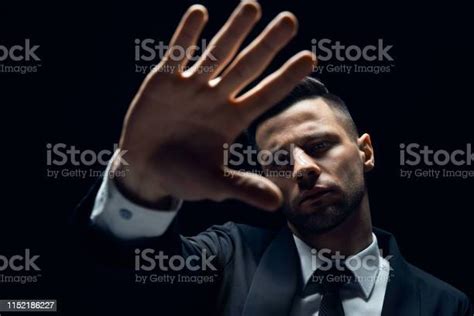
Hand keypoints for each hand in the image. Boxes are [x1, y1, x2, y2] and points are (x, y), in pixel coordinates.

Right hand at [114, 1, 315, 210]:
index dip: (286, 77)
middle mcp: (216, 98)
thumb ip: (243, 188)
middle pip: (247, 67)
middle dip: (268, 45)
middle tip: (291, 21)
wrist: (145, 168)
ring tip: (253, 7)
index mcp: (232, 120)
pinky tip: (200, 13)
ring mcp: (191, 87)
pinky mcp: (164, 81)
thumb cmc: (183, 176)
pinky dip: (186, 35)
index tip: (311, 58)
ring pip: (216, 54)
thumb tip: (279, 204)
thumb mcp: (214, 183)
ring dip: (234, 31)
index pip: (265, 95)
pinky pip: (177, 54)